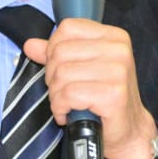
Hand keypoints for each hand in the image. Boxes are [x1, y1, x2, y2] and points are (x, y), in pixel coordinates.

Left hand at [24, 18, 157, 158]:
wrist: (127, 130)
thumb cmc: (104, 98)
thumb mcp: (81, 68)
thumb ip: (57, 53)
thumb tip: (30, 45)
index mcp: (113, 37)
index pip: (68, 28)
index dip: (54, 50)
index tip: (61, 69)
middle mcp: (119, 50)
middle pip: (60, 52)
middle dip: (53, 77)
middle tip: (63, 92)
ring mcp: (119, 72)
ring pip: (62, 75)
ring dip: (56, 95)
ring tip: (67, 104)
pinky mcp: (113, 94)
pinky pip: (69, 94)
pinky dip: (61, 108)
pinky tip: (69, 114)